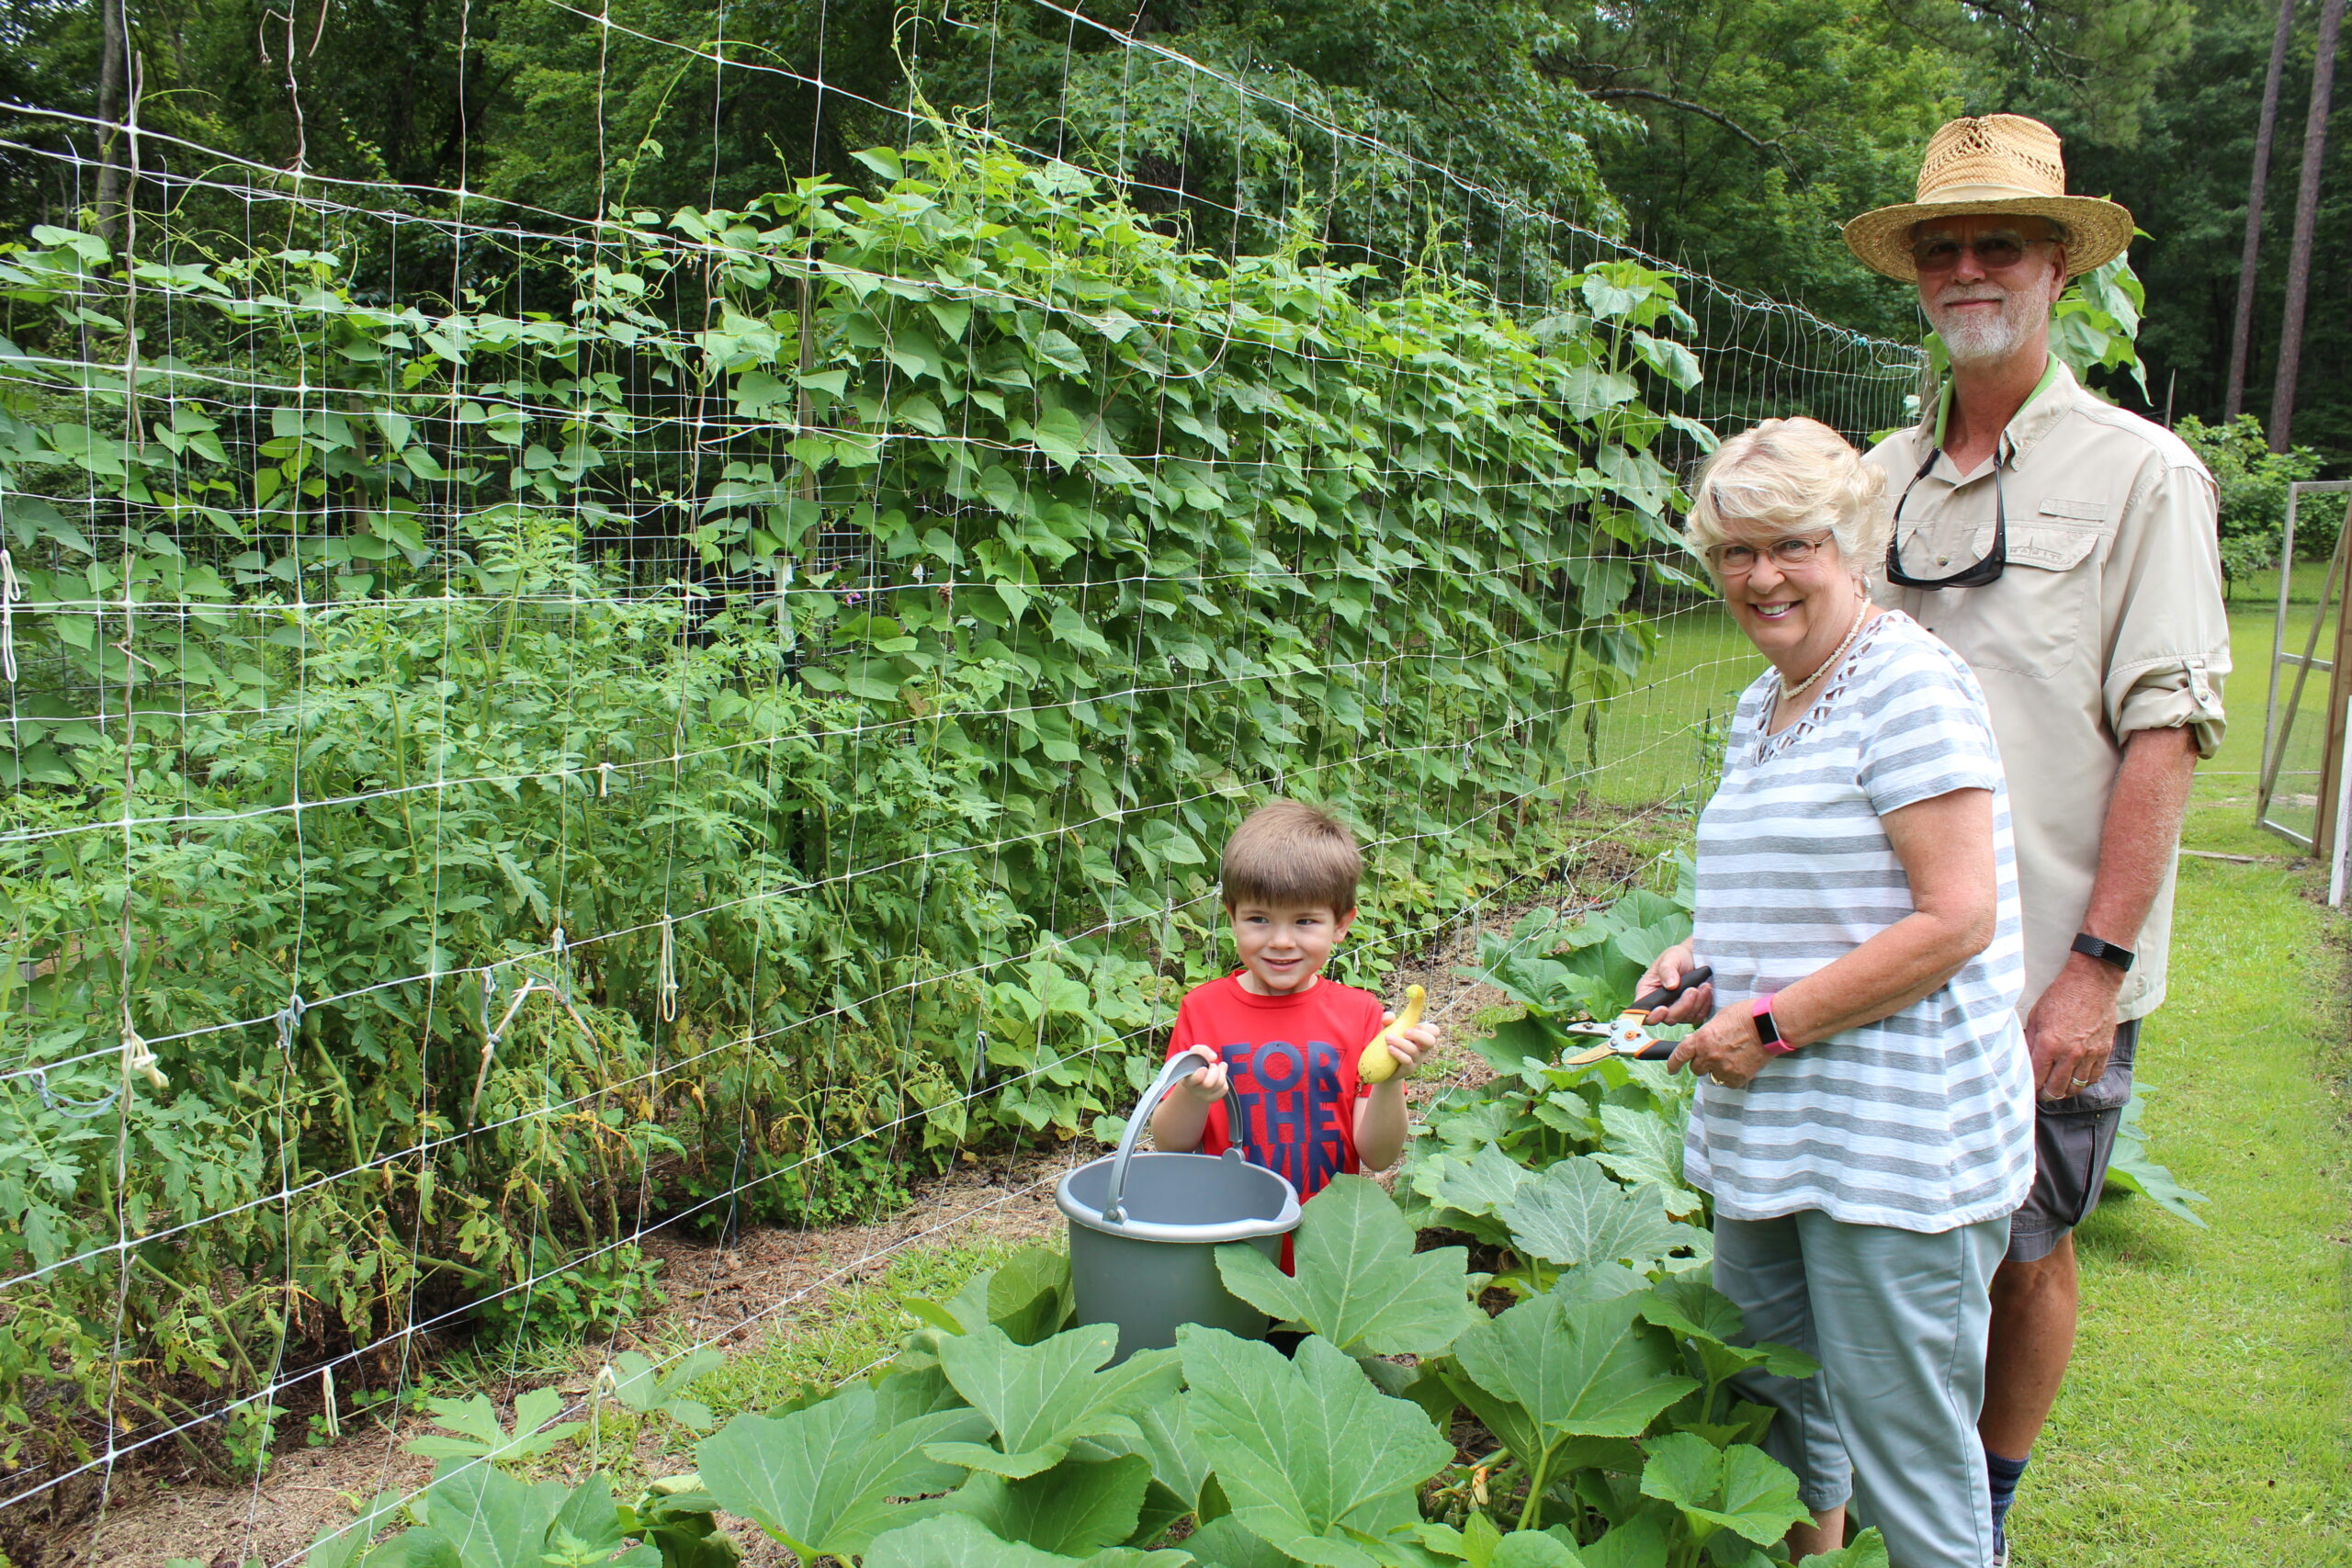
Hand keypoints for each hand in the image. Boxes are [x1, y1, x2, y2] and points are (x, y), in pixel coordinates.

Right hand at [1174, 1047, 1230, 1103]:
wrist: (1192, 1080)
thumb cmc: (1193, 1065)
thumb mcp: (1193, 1054)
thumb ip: (1202, 1050)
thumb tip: (1213, 1057)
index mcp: (1187, 1079)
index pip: (1196, 1079)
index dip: (1201, 1074)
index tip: (1204, 1068)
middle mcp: (1194, 1090)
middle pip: (1209, 1083)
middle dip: (1214, 1071)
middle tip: (1212, 1065)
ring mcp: (1203, 1096)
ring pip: (1219, 1084)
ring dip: (1220, 1073)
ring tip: (1214, 1068)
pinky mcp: (1213, 1098)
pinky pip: (1224, 1088)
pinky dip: (1224, 1080)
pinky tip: (1219, 1075)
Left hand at [1370, 1014, 1438, 1083]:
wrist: (1383, 1066)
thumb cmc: (1391, 1042)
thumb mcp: (1389, 1029)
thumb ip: (1388, 1020)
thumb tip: (1388, 1017)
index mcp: (1422, 1037)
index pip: (1434, 1031)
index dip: (1427, 1027)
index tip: (1415, 1025)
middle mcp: (1423, 1048)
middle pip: (1431, 1041)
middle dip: (1418, 1035)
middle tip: (1406, 1032)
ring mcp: (1417, 1060)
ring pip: (1414, 1051)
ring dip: (1401, 1043)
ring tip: (1388, 1038)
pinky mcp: (1409, 1069)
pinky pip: (1407, 1061)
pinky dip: (1399, 1053)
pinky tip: (1390, 1048)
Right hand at [1637, 942, 1713, 1025]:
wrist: (1696, 957)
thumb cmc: (1678, 957)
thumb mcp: (1670, 957)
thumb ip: (1667, 970)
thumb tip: (1670, 986)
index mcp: (1648, 993)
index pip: (1644, 1012)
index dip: (1652, 1016)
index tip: (1663, 1009)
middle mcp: (1661, 1005)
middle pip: (1668, 1018)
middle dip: (1682, 1006)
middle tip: (1692, 989)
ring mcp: (1677, 1011)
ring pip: (1685, 1018)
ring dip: (1696, 1003)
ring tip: (1704, 985)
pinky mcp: (1692, 1012)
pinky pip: (1698, 1016)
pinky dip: (1704, 1005)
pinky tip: (1707, 990)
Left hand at [1666, 1003, 1772, 1090]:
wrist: (1770, 1024)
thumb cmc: (1746, 1015)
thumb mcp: (1718, 1018)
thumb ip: (1705, 1033)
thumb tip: (1696, 1042)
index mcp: (1701, 1039)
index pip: (1679, 1055)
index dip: (1673, 1064)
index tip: (1671, 1069)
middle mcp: (1709, 1056)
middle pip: (1695, 1068)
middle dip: (1700, 1063)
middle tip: (1712, 1056)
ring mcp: (1724, 1068)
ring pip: (1712, 1076)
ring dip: (1716, 1069)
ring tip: (1730, 1057)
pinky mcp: (1738, 1077)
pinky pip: (1728, 1082)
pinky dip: (1731, 1076)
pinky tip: (1739, 1064)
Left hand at [2024, 959, 2119, 1101]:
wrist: (2092, 983)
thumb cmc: (2060, 996)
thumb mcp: (2036, 1017)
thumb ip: (2030, 1042)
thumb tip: (2022, 1061)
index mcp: (2049, 1044)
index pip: (2037, 1079)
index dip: (2030, 1088)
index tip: (2026, 1090)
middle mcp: (2071, 1054)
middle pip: (2057, 1089)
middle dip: (2046, 1095)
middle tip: (2040, 1093)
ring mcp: (2090, 1054)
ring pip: (2076, 1087)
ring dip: (2064, 1091)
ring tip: (2056, 1089)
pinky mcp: (2104, 1052)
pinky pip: (2093, 1077)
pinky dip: (2083, 1082)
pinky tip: (2075, 1079)